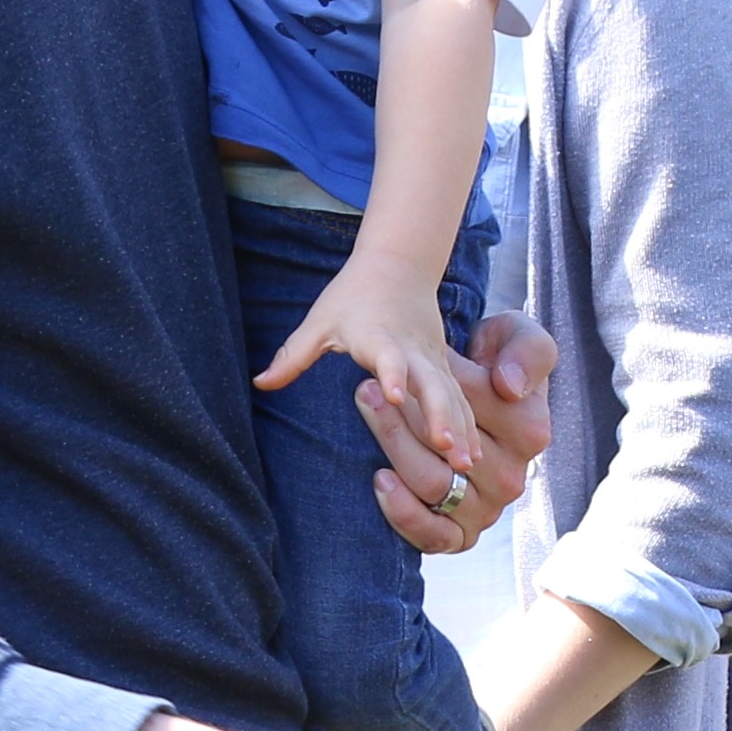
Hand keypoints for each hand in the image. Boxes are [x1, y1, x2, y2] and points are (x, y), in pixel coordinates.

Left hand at [263, 247, 477, 459]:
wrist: (398, 266)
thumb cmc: (352, 296)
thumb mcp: (319, 322)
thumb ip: (292, 356)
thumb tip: (259, 383)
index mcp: (379, 336)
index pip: (388, 356)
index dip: (391, 374)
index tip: (394, 395)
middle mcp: (412, 349)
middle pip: (431, 382)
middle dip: (439, 414)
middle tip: (445, 445)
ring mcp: (432, 359)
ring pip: (452, 395)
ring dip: (459, 428)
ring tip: (464, 465)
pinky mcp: (443, 366)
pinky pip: (460, 399)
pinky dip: (468, 426)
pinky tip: (471, 458)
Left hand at [374, 311, 552, 556]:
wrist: (476, 402)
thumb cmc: (493, 363)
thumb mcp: (517, 338)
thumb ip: (527, 352)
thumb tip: (509, 386)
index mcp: (530, 431)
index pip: (470, 412)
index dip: (431, 391)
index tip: (398, 370)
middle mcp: (513, 477)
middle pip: (446, 451)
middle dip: (399, 418)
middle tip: (364, 389)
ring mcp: (487, 510)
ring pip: (432, 484)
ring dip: (393, 448)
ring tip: (365, 415)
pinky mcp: (461, 536)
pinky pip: (433, 536)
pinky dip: (403, 512)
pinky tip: (379, 480)